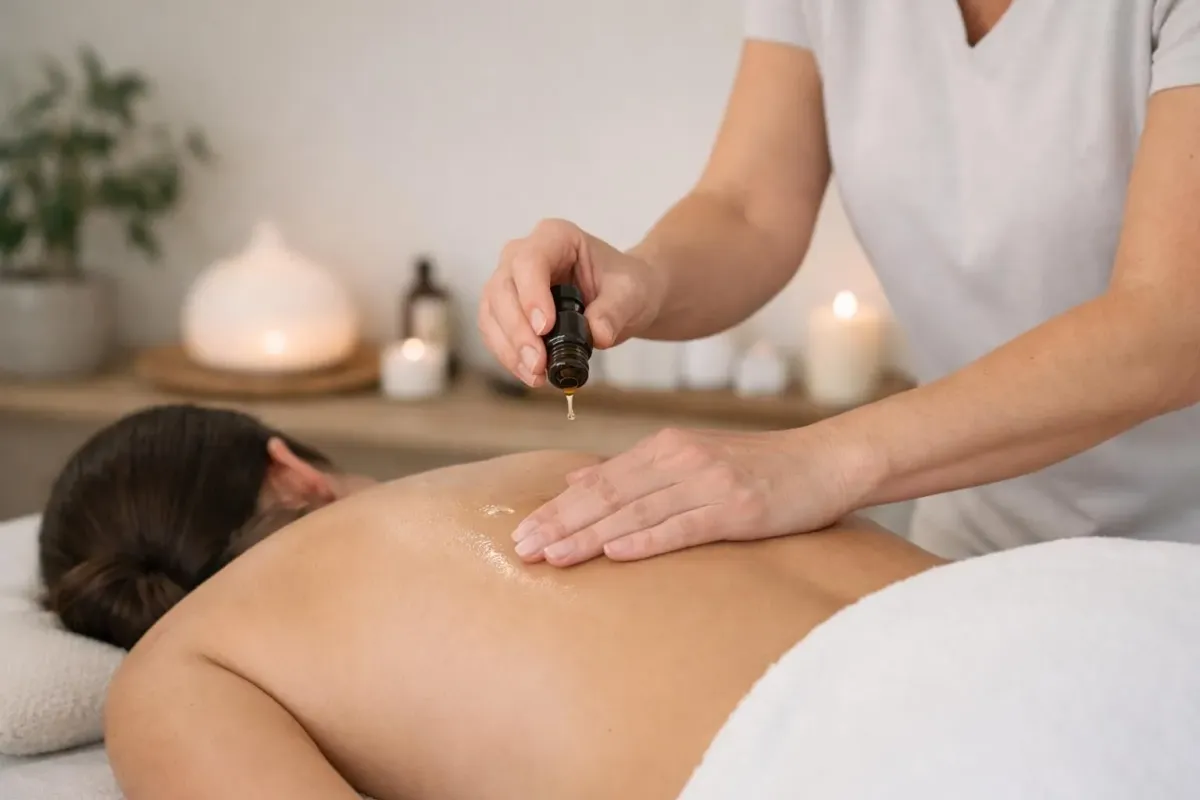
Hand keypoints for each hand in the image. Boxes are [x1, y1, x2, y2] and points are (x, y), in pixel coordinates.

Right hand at [478, 219, 665, 386]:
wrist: (623, 299)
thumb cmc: (625, 286)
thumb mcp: (631, 294)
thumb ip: (614, 311)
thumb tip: (597, 334)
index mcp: (555, 237)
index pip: (530, 260)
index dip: (531, 295)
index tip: (544, 327)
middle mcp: (523, 254)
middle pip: (503, 287)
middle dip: (517, 330)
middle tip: (538, 362)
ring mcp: (510, 281)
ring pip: (492, 311)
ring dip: (509, 347)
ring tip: (535, 374)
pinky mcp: (505, 309)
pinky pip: (494, 331)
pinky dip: (508, 355)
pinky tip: (529, 374)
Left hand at [511, 426, 863, 566]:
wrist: (825, 462)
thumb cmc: (757, 468)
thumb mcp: (691, 459)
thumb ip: (635, 472)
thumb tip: (575, 483)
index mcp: (666, 447)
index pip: (599, 482)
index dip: (557, 509)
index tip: (520, 533)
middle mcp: (681, 459)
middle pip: (608, 495)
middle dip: (560, 524)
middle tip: (521, 550)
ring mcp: (709, 482)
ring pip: (637, 511)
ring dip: (590, 535)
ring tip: (554, 556)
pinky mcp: (737, 508)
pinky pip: (683, 526)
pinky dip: (647, 540)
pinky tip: (616, 553)